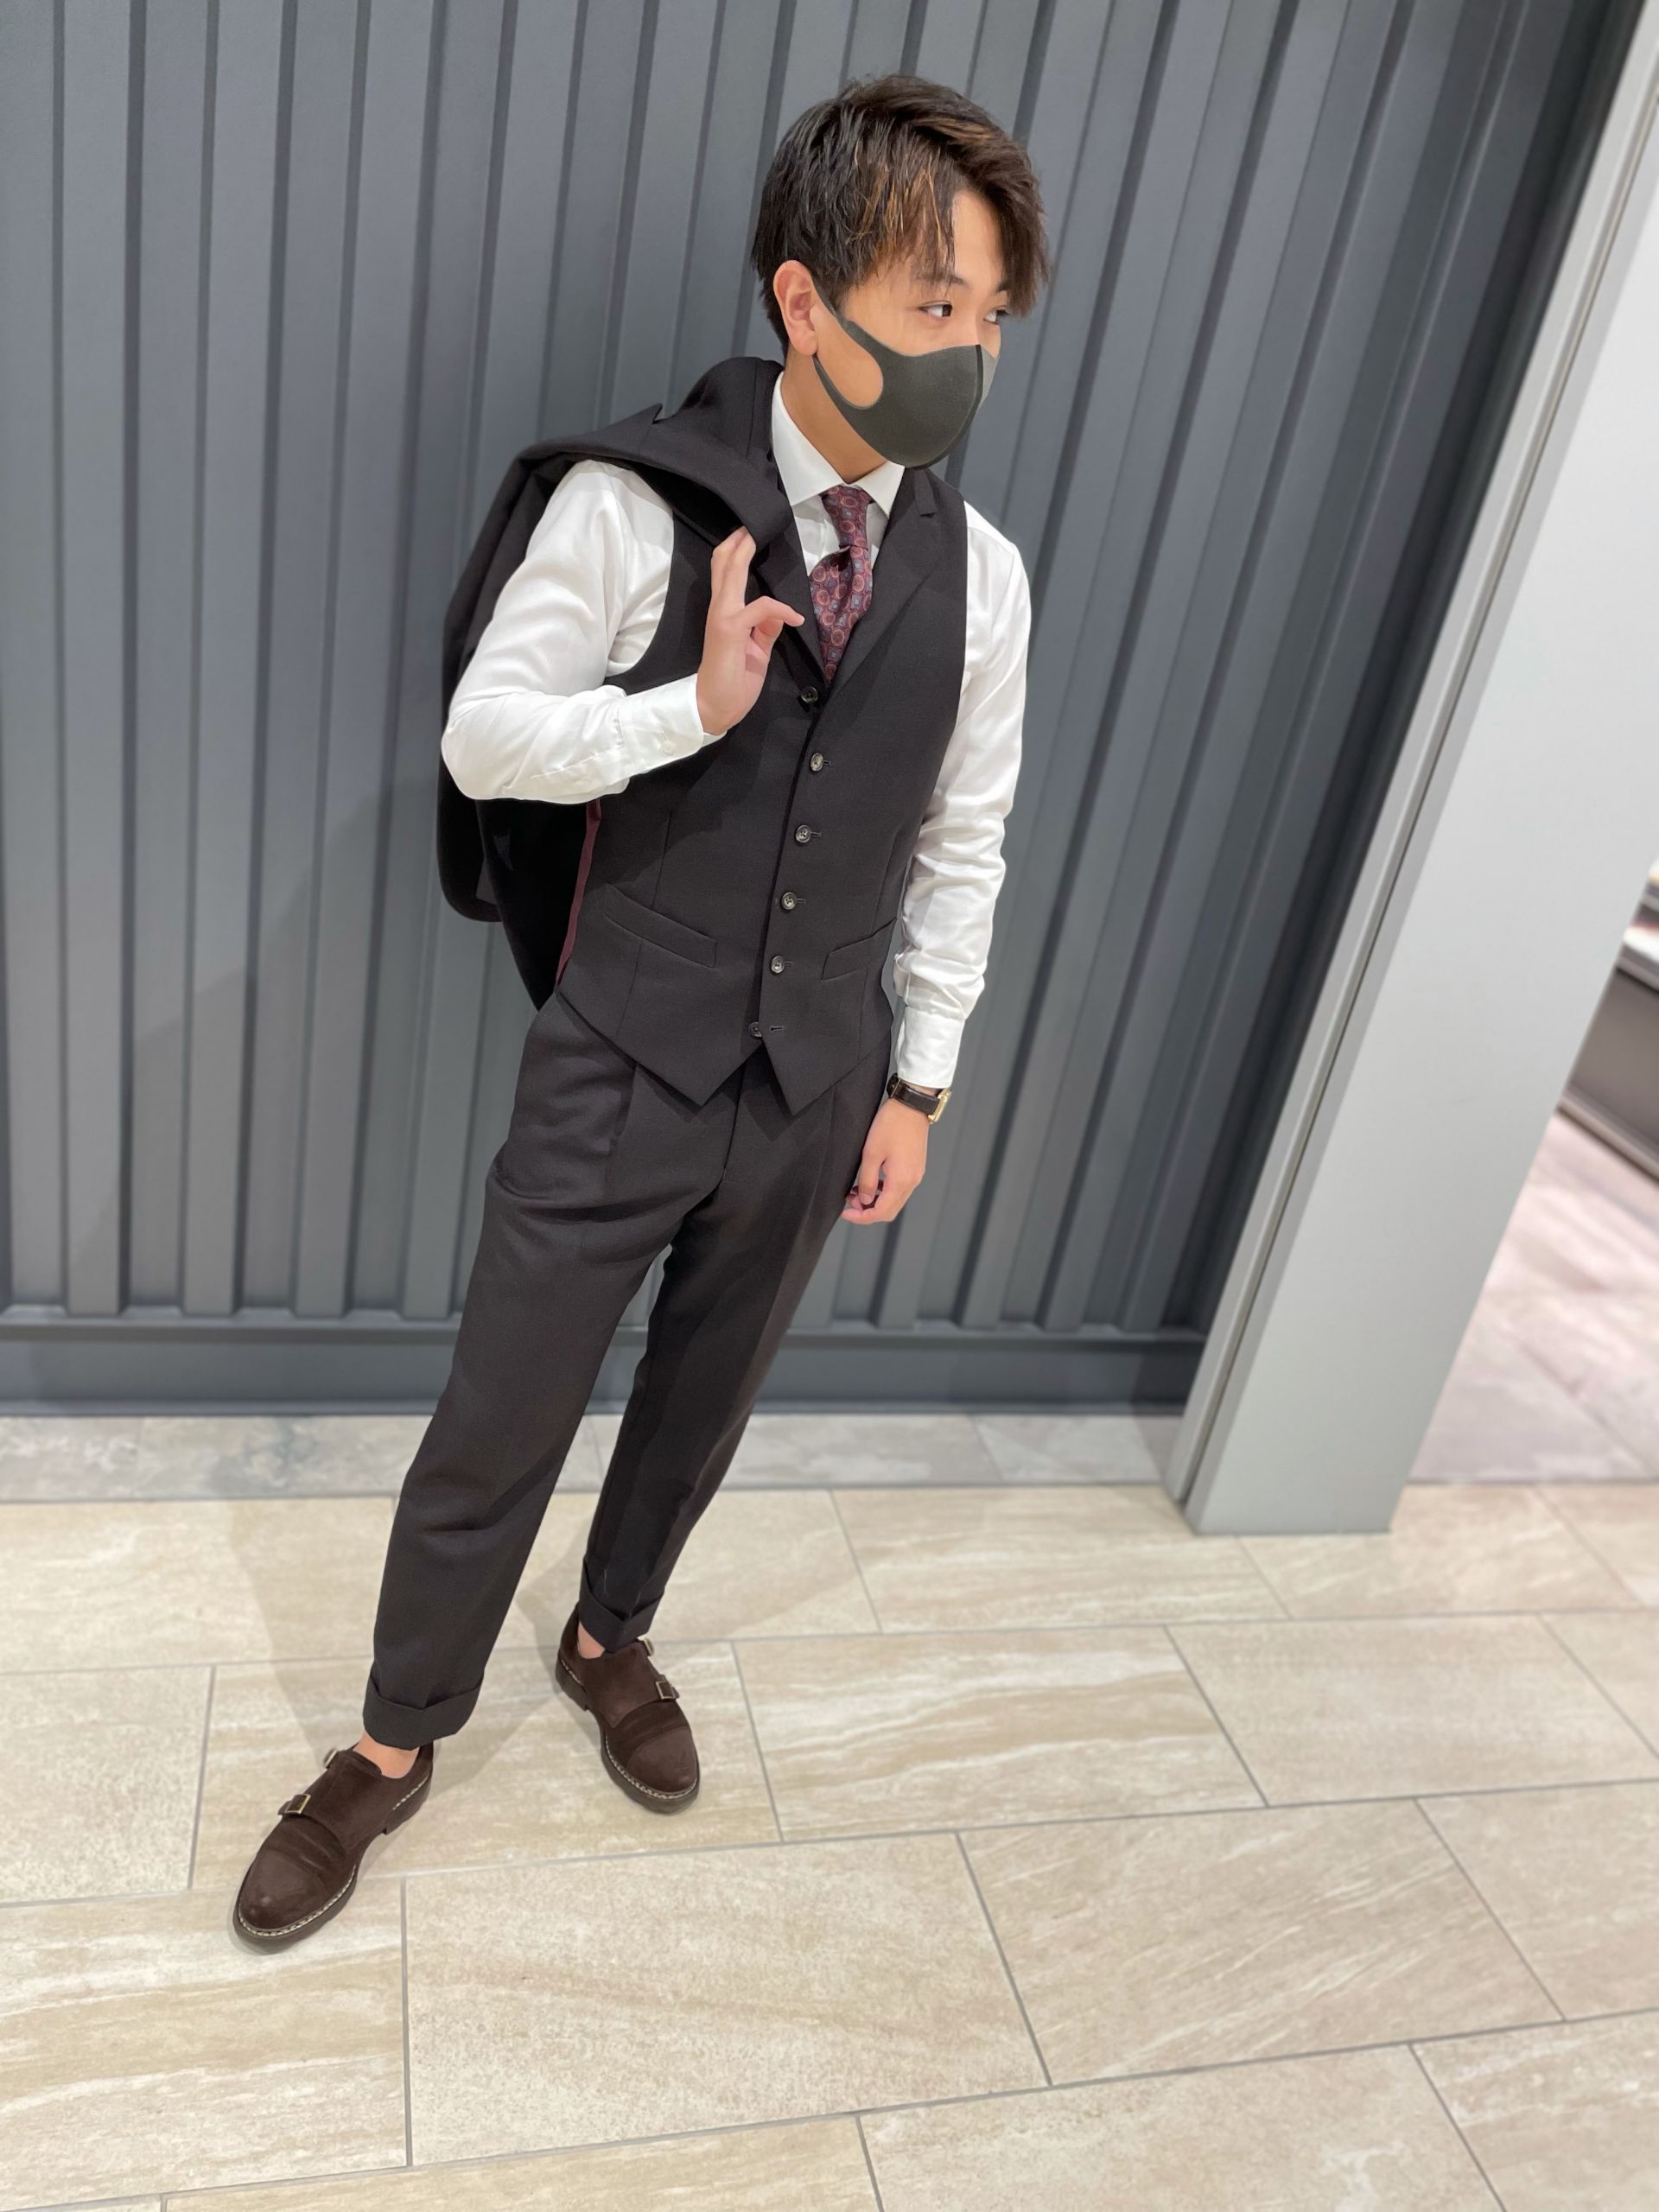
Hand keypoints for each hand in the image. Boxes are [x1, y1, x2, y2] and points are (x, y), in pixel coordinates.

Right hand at [695, 526, 806, 735]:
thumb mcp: (756, 652)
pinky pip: (760, 609)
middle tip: (752, 521)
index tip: (750, 534)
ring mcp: (723, 617)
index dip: (737, 552)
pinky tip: (795, 618)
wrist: (713, 708)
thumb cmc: (732, 683)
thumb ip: (765, 630)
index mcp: (726, 613)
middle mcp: (720, 609)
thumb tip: (778, 612)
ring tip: (755, 534)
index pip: (727, 574)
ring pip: (731, 573)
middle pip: (724, 563)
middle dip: (739, 540)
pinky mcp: (729, 630)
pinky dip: (779, 609)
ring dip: (744, 552)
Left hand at [841, 1097, 928, 1223]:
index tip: (847, 1214)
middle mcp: (912, 1181)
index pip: (882, 1212)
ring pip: (895, 1200)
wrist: (911, 1106)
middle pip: (890, 1210)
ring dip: (876, 1201)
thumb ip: (867, 1180)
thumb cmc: (892, 1125)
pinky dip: (884, 1191)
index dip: (862, 1217)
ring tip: (857, 1191)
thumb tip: (864, 1200)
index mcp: (901, 1180)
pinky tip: (872, 1182)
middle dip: (868, 1211)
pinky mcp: (915, 1168)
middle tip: (850, 1203)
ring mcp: (916, 1175)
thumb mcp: (871, 1153)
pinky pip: (900, 1188)